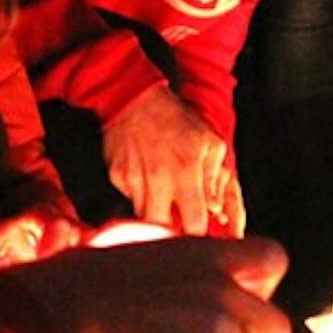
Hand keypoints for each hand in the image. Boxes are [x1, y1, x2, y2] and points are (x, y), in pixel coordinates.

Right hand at [2, 236, 290, 332]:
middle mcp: (223, 282)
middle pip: (274, 326)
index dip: (257, 292)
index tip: (232, 311)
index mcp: (199, 251)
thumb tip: (173, 284)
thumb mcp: (122, 251)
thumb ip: (163, 266)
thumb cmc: (69, 287)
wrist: (55, 316)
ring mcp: (227, 322)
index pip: (270, 260)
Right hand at [102, 87, 242, 236]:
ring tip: (163, 195)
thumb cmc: (176, 118)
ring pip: (143, 217)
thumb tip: (215, 209)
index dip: (198, 234)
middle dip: (171, 232)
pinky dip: (139, 195)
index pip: (194, 224)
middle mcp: (158, 179)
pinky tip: (145, 175)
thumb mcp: (210, 142)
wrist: (134, 97)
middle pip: (162, 230)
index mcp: (186, 172)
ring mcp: (133, 179)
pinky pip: (130, 198)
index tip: (200, 235)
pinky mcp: (117, 177)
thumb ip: (215, 178)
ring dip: (155, 213)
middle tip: (178, 223)